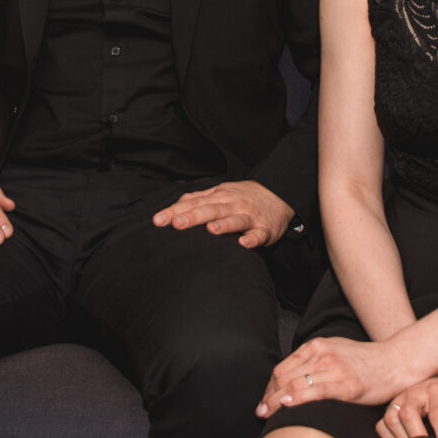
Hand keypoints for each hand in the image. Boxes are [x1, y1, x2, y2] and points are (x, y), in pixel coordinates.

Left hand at [152, 179, 292, 246]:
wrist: (279, 194)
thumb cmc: (242, 197)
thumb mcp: (220, 194)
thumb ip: (197, 200)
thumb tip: (174, 207)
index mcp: (218, 197)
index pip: (193, 204)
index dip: (175, 212)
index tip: (157, 221)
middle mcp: (232, 205)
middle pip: (211, 210)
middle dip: (193, 216)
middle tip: (176, 224)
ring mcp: (250, 217)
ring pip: (236, 220)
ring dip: (224, 225)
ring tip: (210, 230)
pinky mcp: (266, 230)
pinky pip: (259, 235)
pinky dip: (253, 239)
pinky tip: (244, 244)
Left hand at [257, 336, 406, 416]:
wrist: (396, 362)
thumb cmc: (367, 361)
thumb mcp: (336, 351)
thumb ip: (315, 361)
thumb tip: (293, 380)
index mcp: (317, 346)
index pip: (282, 368)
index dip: (269, 388)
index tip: (264, 402)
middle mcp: (322, 354)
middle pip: (283, 377)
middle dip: (268, 397)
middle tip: (260, 413)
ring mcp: (334, 369)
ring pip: (294, 385)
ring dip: (275, 402)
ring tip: (267, 416)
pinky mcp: (346, 385)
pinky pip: (314, 392)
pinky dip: (295, 399)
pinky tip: (285, 406)